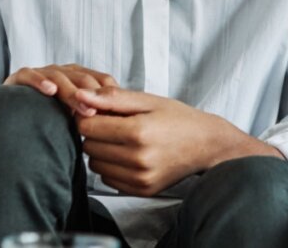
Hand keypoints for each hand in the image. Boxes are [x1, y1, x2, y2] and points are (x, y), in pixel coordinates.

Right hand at [4, 63, 118, 116]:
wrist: (10, 115)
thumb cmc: (50, 119)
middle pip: (84, 80)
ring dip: (72, 92)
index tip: (116, 114)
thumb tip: (119, 136)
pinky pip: (30, 75)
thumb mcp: (75, 120)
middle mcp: (64, 72)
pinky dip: (40, 81)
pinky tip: (49, 90)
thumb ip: (92, 120)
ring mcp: (43, 73)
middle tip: (99, 114)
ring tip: (81, 108)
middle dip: (93, 96)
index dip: (110, 96)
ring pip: (61, 77)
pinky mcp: (20, 76)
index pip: (102, 81)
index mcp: (81, 79)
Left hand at [74, 87, 282, 196]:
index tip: (102, 111)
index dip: (89, 115)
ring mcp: (140, 178)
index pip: (87, 126)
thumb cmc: (179, 119)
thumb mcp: (149, 100)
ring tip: (123, 140)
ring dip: (102, 151)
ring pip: (95, 165)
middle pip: (88, 146)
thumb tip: (80, 96)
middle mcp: (138, 158)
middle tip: (116, 124)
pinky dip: (112, 167)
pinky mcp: (141, 190)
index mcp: (138, 131)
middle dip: (96, 133)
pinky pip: (108, 179)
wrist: (208, 145)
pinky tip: (129, 155)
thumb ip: (113, 98)